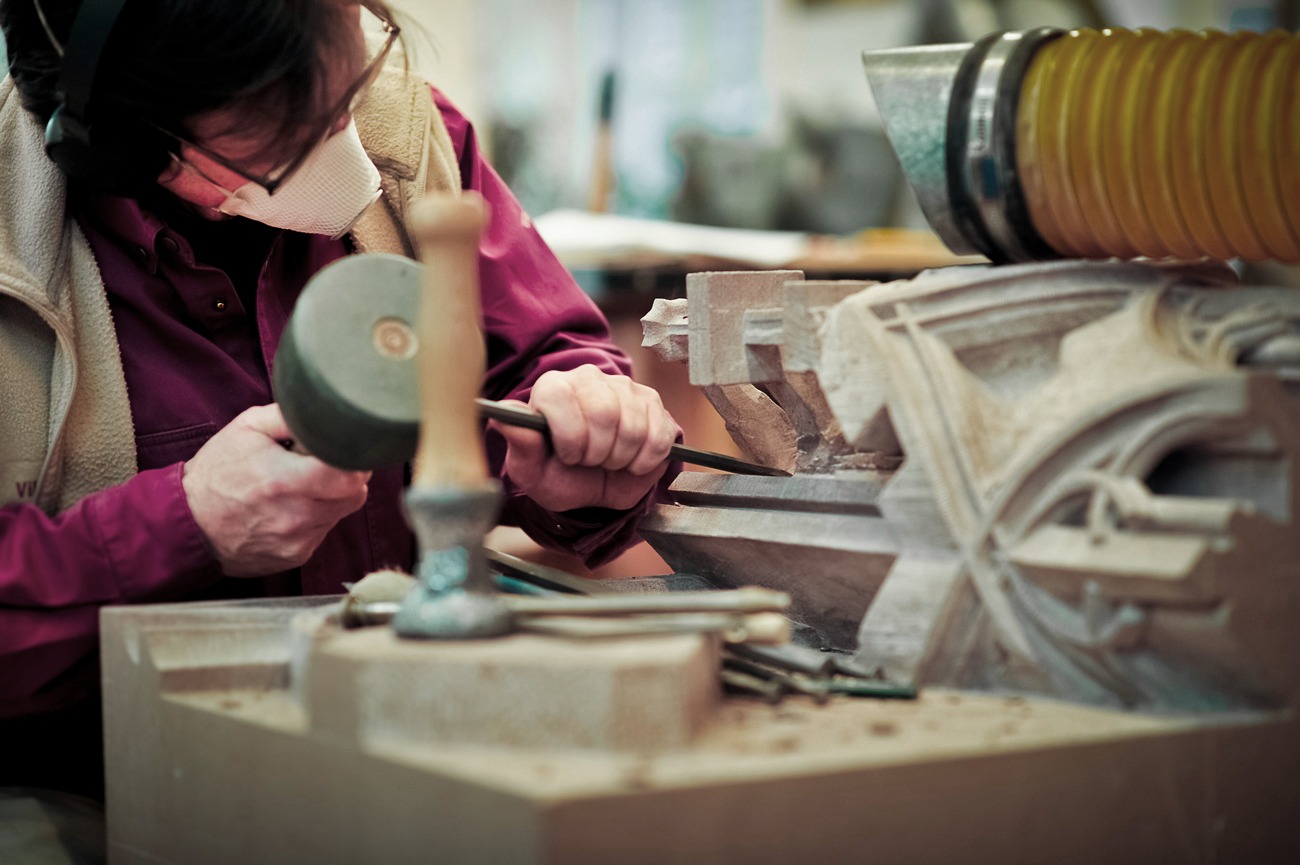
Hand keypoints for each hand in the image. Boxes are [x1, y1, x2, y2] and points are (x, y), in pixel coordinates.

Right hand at [182, 404, 370, 576]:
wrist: (187, 523)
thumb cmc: (217, 472)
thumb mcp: (246, 428)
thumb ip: (289, 417)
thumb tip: (326, 413)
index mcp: (283, 481)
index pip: (349, 476)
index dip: (353, 460)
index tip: (343, 452)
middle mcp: (294, 516)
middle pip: (353, 495)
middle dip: (345, 476)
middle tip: (322, 465)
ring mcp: (296, 541)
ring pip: (340, 513)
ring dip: (330, 497)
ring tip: (299, 486)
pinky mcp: (295, 556)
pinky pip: (323, 532)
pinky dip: (316, 517)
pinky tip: (290, 507)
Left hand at [493, 366, 676, 512]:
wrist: (595, 487)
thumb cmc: (559, 476)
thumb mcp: (532, 471)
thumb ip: (520, 443)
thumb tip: (500, 414)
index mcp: (553, 388)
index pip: (561, 398)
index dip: (569, 438)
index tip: (568, 457)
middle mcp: (588, 378)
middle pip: (603, 413)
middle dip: (597, 453)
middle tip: (590, 462)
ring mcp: (625, 387)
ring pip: (633, 427)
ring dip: (620, 459)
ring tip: (608, 461)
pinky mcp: (652, 403)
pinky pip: (658, 435)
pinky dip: (645, 460)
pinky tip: (632, 461)